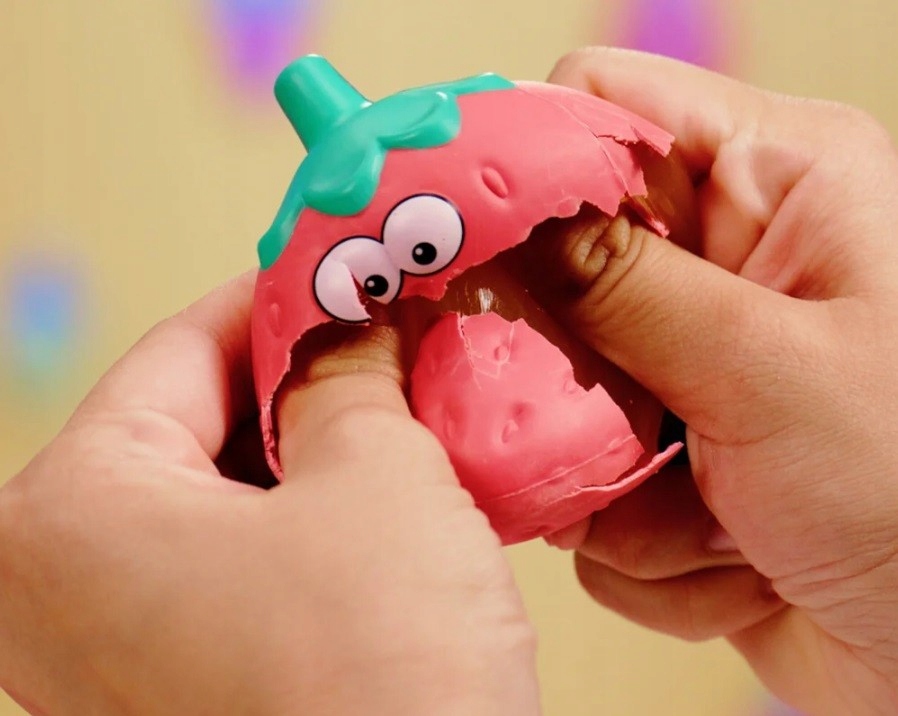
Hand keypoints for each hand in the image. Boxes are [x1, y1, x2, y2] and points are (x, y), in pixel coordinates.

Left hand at [0, 272, 538, 714]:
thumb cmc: (379, 687)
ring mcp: (113, 647)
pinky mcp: (177, 685)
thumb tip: (354, 319)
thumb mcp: (379, 476)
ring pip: (224, 490)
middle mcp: (61, 584)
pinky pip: (240, 558)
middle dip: (305, 378)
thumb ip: (349, 373)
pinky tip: (388, 491)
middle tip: (390, 340)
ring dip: (319, 446)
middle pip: (196, 420)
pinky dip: (312, 514)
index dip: (279, 296)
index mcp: (69, 512)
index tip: (344, 269)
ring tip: (403, 409)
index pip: (179, 346)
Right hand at [530, 48, 897, 714]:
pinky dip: (644, 542)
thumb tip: (503, 219)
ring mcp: (691, 367)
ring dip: (617, 481)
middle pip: (559, 267)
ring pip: (559, 392)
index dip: (526, 165)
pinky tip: (732, 561)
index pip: (606, 110)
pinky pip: (587, 482)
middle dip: (563, 369)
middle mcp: (727, 268)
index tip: (463, 243)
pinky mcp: (669, 455)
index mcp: (780, 187)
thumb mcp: (772, 371)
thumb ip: (622, 284)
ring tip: (715, 522)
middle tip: (606, 427)